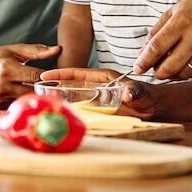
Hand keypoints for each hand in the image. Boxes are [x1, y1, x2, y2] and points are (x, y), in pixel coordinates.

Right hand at [0, 44, 60, 108]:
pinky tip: (24, 97)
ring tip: (42, 93)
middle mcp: (3, 85)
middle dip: (44, 90)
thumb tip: (58, 50)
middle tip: (55, 89)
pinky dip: (21, 102)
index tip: (57, 78)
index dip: (49, 78)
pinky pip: (15, 106)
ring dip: (34, 97)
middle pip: (33, 92)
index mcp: (8, 68)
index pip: (36, 76)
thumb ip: (36, 51)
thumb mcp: (12, 50)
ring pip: (25, 101)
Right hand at [38, 67, 156, 119]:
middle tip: (36, 91)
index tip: (45, 76)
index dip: (61, 74)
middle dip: (55, 87)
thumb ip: (134, 92)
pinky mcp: (98, 110)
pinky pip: (80, 110)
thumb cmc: (148, 97)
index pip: (78, 74)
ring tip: (42, 104)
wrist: (155, 109)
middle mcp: (97, 87)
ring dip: (59, 100)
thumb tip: (128, 93)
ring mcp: (97, 99)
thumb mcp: (141, 94)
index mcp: (103, 77)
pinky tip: (59, 117)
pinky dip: (69, 112)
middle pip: (71, 85)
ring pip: (73, 98)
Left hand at [136, 0, 191, 78]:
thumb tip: (142, 53)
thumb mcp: (171, 12)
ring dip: (173, 73)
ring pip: (185, 72)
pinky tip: (183, 65)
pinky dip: (187, 72)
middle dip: (158, 72)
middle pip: (170, 65)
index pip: (157, 46)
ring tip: (169, 65)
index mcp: (180, 23)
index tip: (137, 68)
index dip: (144, 60)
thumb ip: (155, 32)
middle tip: (154, 70)